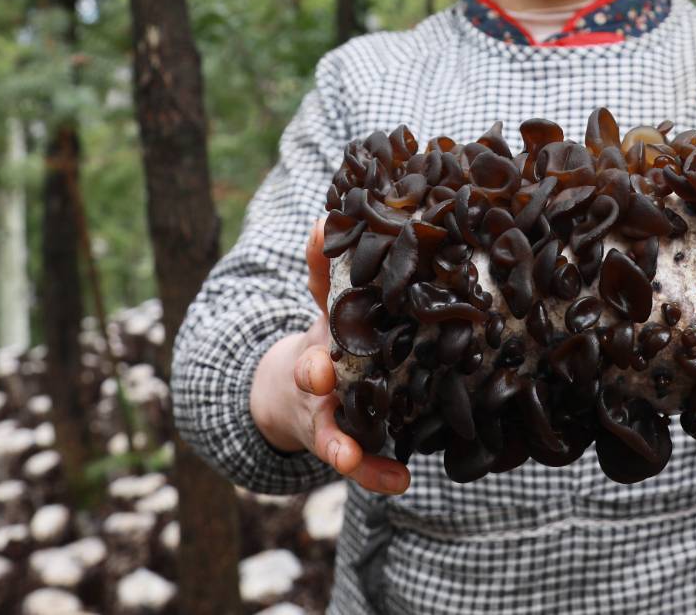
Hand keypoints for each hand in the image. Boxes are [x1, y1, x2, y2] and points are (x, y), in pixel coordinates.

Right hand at [247, 220, 410, 494]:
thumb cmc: (326, 340)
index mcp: (317, 342)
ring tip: (348, 458)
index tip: (318, 350)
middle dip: (312, 378)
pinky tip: (402, 479)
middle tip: (319, 376)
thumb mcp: (324, 304)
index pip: (311, 334)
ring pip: (329, 433)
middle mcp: (317, 380)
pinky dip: (377, 474)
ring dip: (339, 445)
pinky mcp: (347, 444)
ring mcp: (329, 415)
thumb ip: (326, 264)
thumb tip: (329, 216)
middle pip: (308, 380)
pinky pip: (363, 464)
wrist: (293, 394)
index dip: (312, 344)